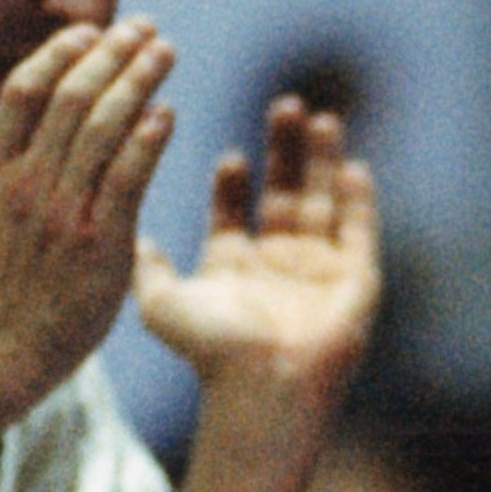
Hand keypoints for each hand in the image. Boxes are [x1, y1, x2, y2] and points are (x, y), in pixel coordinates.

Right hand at [0, 20, 177, 409]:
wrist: (0, 351)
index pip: (24, 91)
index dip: (60, 53)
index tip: (93, 30)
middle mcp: (23, 184)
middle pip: (72, 99)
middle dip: (112, 54)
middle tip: (146, 27)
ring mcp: (61, 213)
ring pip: (104, 130)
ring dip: (138, 83)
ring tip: (165, 53)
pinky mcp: (99, 244)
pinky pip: (127, 180)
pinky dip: (148, 141)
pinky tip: (166, 113)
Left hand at [134, 96, 380, 403]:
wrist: (264, 386)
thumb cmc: (210, 351)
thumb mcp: (160, 303)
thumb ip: (145, 265)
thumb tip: (129, 235)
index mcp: (233, 266)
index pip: (235, 210)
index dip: (234, 181)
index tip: (230, 156)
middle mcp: (277, 265)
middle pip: (284, 193)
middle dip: (284, 151)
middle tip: (283, 105)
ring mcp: (319, 271)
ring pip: (324, 202)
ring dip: (323, 161)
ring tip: (319, 117)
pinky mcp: (356, 281)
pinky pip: (361, 231)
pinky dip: (359, 200)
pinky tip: (354, 166)